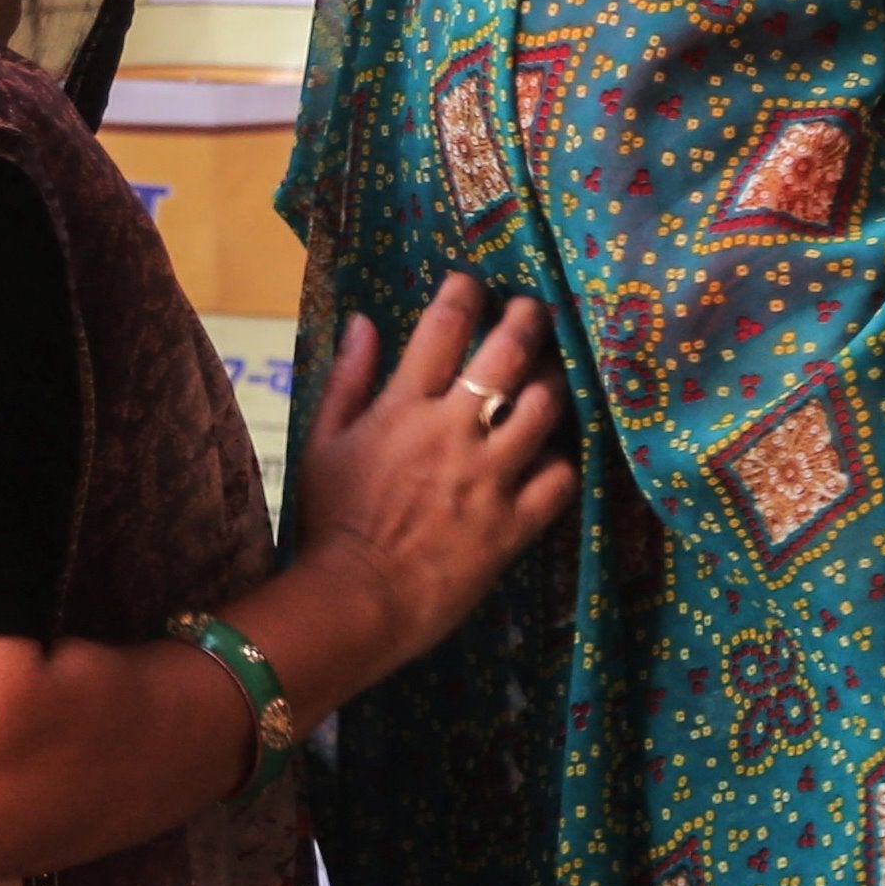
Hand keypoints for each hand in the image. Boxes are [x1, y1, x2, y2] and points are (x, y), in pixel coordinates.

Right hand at [278, 274, 579, 695]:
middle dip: (529, 318)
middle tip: (535, 309)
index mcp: (403, 408)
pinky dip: (563, 460)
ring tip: (552, 376)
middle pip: (509, 353)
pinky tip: (555, 453)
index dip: (465, 293)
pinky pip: (560, 478)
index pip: (443, 327)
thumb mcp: (321, 443)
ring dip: (553, 382)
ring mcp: (489, 478)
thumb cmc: (332, 522)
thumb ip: (348, 379)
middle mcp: (453, 433)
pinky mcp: (513, 524)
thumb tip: (364, 321)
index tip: (474, 284)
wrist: (355, 601)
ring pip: (545, 407)